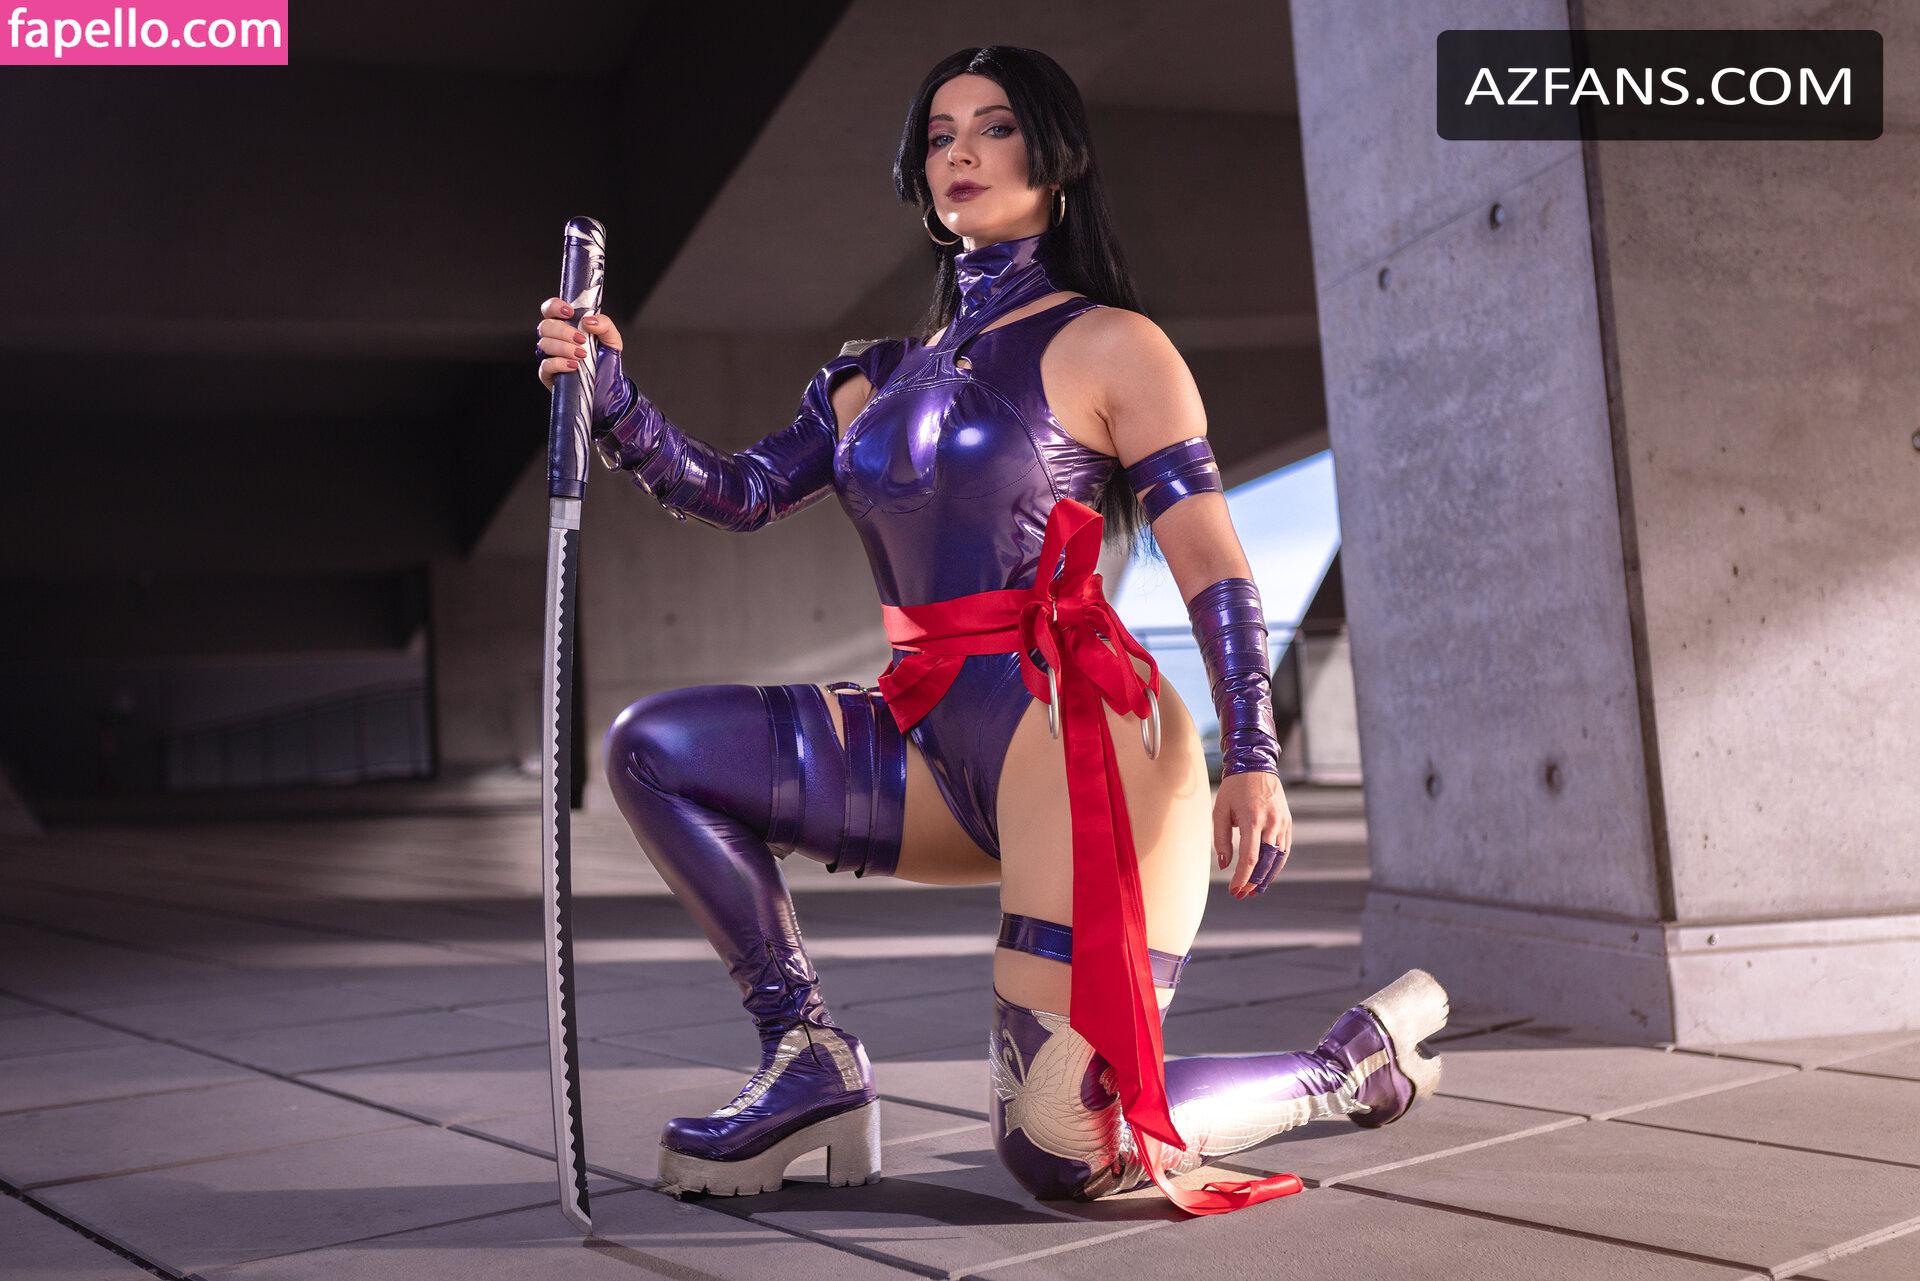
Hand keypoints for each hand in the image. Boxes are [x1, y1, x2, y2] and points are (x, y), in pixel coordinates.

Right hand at [535, 296, 624, 391]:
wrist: (608, 388)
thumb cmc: (606, 361)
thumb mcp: (612, 339)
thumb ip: (605, 324)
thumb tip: (588, 320)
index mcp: (567, 326)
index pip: (550, 309)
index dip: (554, 306)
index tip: (569, 312)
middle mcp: (555, 339)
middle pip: (545, 326)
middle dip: (563, 331)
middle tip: (581, 340)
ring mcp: (550, 356)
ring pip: (544, 344)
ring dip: (564, 348)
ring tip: (582, 355)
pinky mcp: (548, 374)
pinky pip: (545, 365)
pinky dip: (559, 363)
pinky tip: (573, 366)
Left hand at [1213, 769, 1291, 898]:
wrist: (1256, 766)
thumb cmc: (1233, 789)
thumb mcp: (1220, 811)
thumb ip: (1221, 839)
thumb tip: (1225, 865)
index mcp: (1252, 819)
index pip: (1250, 857)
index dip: (1242, 877)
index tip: (1234, 890)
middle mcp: (1270, 822)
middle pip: (1266, 862)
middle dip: (1254, 882)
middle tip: (1241, 895)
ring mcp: (1282, 823)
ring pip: (1278, 858)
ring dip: (1266, 877)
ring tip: (1253, 891)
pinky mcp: (1287, 823)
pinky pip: (1284, 849)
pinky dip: (1275, 865)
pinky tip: (1265, 874)